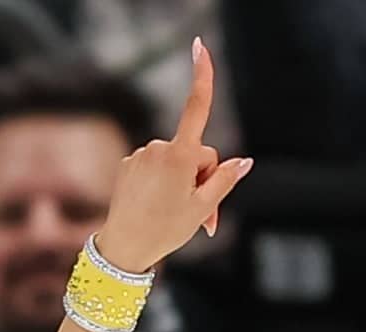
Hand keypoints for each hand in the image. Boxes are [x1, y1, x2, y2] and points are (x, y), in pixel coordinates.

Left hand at [98, 43, 250, 269]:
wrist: (122, 251)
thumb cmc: (164, 231)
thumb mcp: (203, 208)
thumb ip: (224, 180)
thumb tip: (244, 162)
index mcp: (179, 156)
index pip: (197, 107)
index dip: (202, 75)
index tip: (199, 46)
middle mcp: (157, 148)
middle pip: (195, 151)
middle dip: (202, 175)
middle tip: (203, 215)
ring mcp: (140, 155)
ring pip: (175, 160)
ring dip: (181, 180)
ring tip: (175, 211)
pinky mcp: (127, 164)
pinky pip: (155, 166)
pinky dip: (161, 181)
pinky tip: (156, 204)